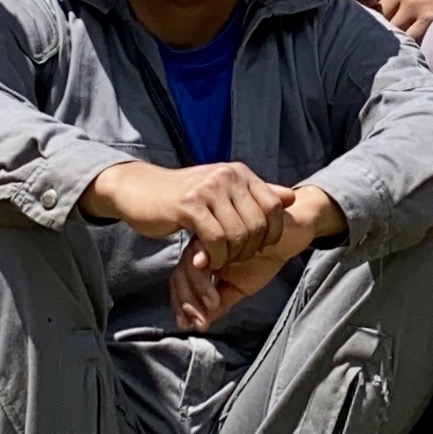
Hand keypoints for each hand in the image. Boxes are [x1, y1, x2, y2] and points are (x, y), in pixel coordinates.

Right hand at [86, 155, 294, 268]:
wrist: (141, 190)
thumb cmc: (185, 197)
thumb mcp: (224, 192)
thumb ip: (258, 195)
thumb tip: (291, 197)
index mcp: (239, 172)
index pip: (274, 206)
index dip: (273, 232)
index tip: (261, 247)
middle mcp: (227, 176)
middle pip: (258, 223)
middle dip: (251, 248)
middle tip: (237, 258)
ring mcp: (208, 189)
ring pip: (238, 234)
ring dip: (232, 256)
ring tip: (222, 260)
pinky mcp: (189, 206)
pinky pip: (216, 239)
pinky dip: (216, 256)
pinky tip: (208, 260)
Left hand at [166, 183, 341, 331]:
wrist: (291, 233)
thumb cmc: (265, 257)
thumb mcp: (241, 286)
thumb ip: (220, 302)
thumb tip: (200, 324)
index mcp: (202, 258)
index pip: (181, 280)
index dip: (181, 303)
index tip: (186, 325)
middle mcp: (203, 244)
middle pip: (182, 270)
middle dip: (187, 298)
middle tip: (199, 321)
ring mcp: (214, 232)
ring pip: (192, 258)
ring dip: (200, 284)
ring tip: (213, 304)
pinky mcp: (228, 221)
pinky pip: (213, 241)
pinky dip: (211, 257)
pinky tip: (214, 269)